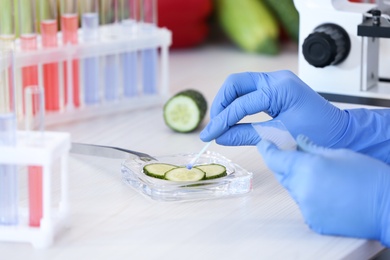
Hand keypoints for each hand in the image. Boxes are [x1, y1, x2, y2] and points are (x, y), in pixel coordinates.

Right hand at [199, 70, 389, 162]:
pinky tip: (232, 118)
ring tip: (220, 123)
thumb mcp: (279, 137)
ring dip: (227, 103)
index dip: (222, 121)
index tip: (209, 135)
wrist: (340, 131)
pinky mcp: (275, 87)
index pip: (241, 103)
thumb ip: (246, 135)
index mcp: (279, 88)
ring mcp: (276, 80)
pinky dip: (238, 104)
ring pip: (240, 85)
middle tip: (213, 126)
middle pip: (235, 83)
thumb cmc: (316, 134)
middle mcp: (276, 78)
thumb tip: (220, 137)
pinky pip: (249, 91)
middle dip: (221, 104)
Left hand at [257, 135, 389, 245]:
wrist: (388, 207)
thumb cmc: (369, 177)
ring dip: (300, 181)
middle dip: (286, 164)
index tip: (264, 144)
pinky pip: (303, 204)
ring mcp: (306, 207)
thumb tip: (299, 142)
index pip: (274, 158)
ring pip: (293, 189)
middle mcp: (302, 188)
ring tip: (323, 178)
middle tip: (298, 158)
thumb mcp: (340, 154)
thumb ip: (313, 149)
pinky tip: (328, 194)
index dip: (267, 150)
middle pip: (282, 174)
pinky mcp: (312, 220)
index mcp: (307, 168)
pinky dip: (309, 197)